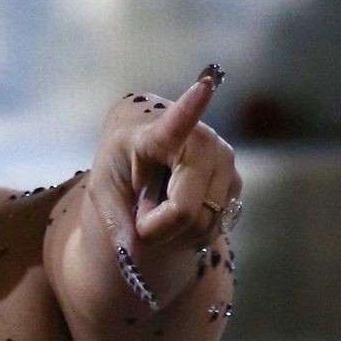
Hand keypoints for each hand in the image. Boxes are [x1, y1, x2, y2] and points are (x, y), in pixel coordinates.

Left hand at [86, 65, 242, 251]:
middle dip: (159, 227)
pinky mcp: (236, 181)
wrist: (146, 156)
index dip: (191, 106)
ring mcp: (224, 160)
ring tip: (164, 203)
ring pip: (203, 224)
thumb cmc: (120, 170)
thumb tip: (132, 256)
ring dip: (177, 230)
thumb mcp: (103, 194)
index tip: (205, 84)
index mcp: (156, 133)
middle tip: (143, 212)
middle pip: (184, 210)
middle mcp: (201, 141)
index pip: (176, 122)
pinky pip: (216, 226)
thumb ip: (114, 224)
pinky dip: (193, 231)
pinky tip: (182, 208)